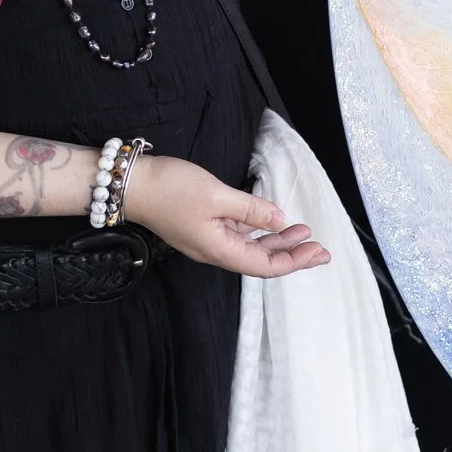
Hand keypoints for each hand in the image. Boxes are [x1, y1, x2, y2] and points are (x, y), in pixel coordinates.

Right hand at [130, 154, 330, 278]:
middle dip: (293, 254)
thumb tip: (278, 220)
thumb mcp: (217, 196)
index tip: (317, 251)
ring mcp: (208, 238)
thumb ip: (250, 210)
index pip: (266, 266)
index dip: (294, 261)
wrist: (131, 185)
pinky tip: (270, 220)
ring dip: (278, 240)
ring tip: (302, 231)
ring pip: (251, 246)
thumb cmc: (170, 190)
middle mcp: (215, 250)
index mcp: (219, 250)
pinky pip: (238, 234)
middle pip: (261, 260)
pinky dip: (259, 229)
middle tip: (320, 248)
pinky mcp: (202, 225)